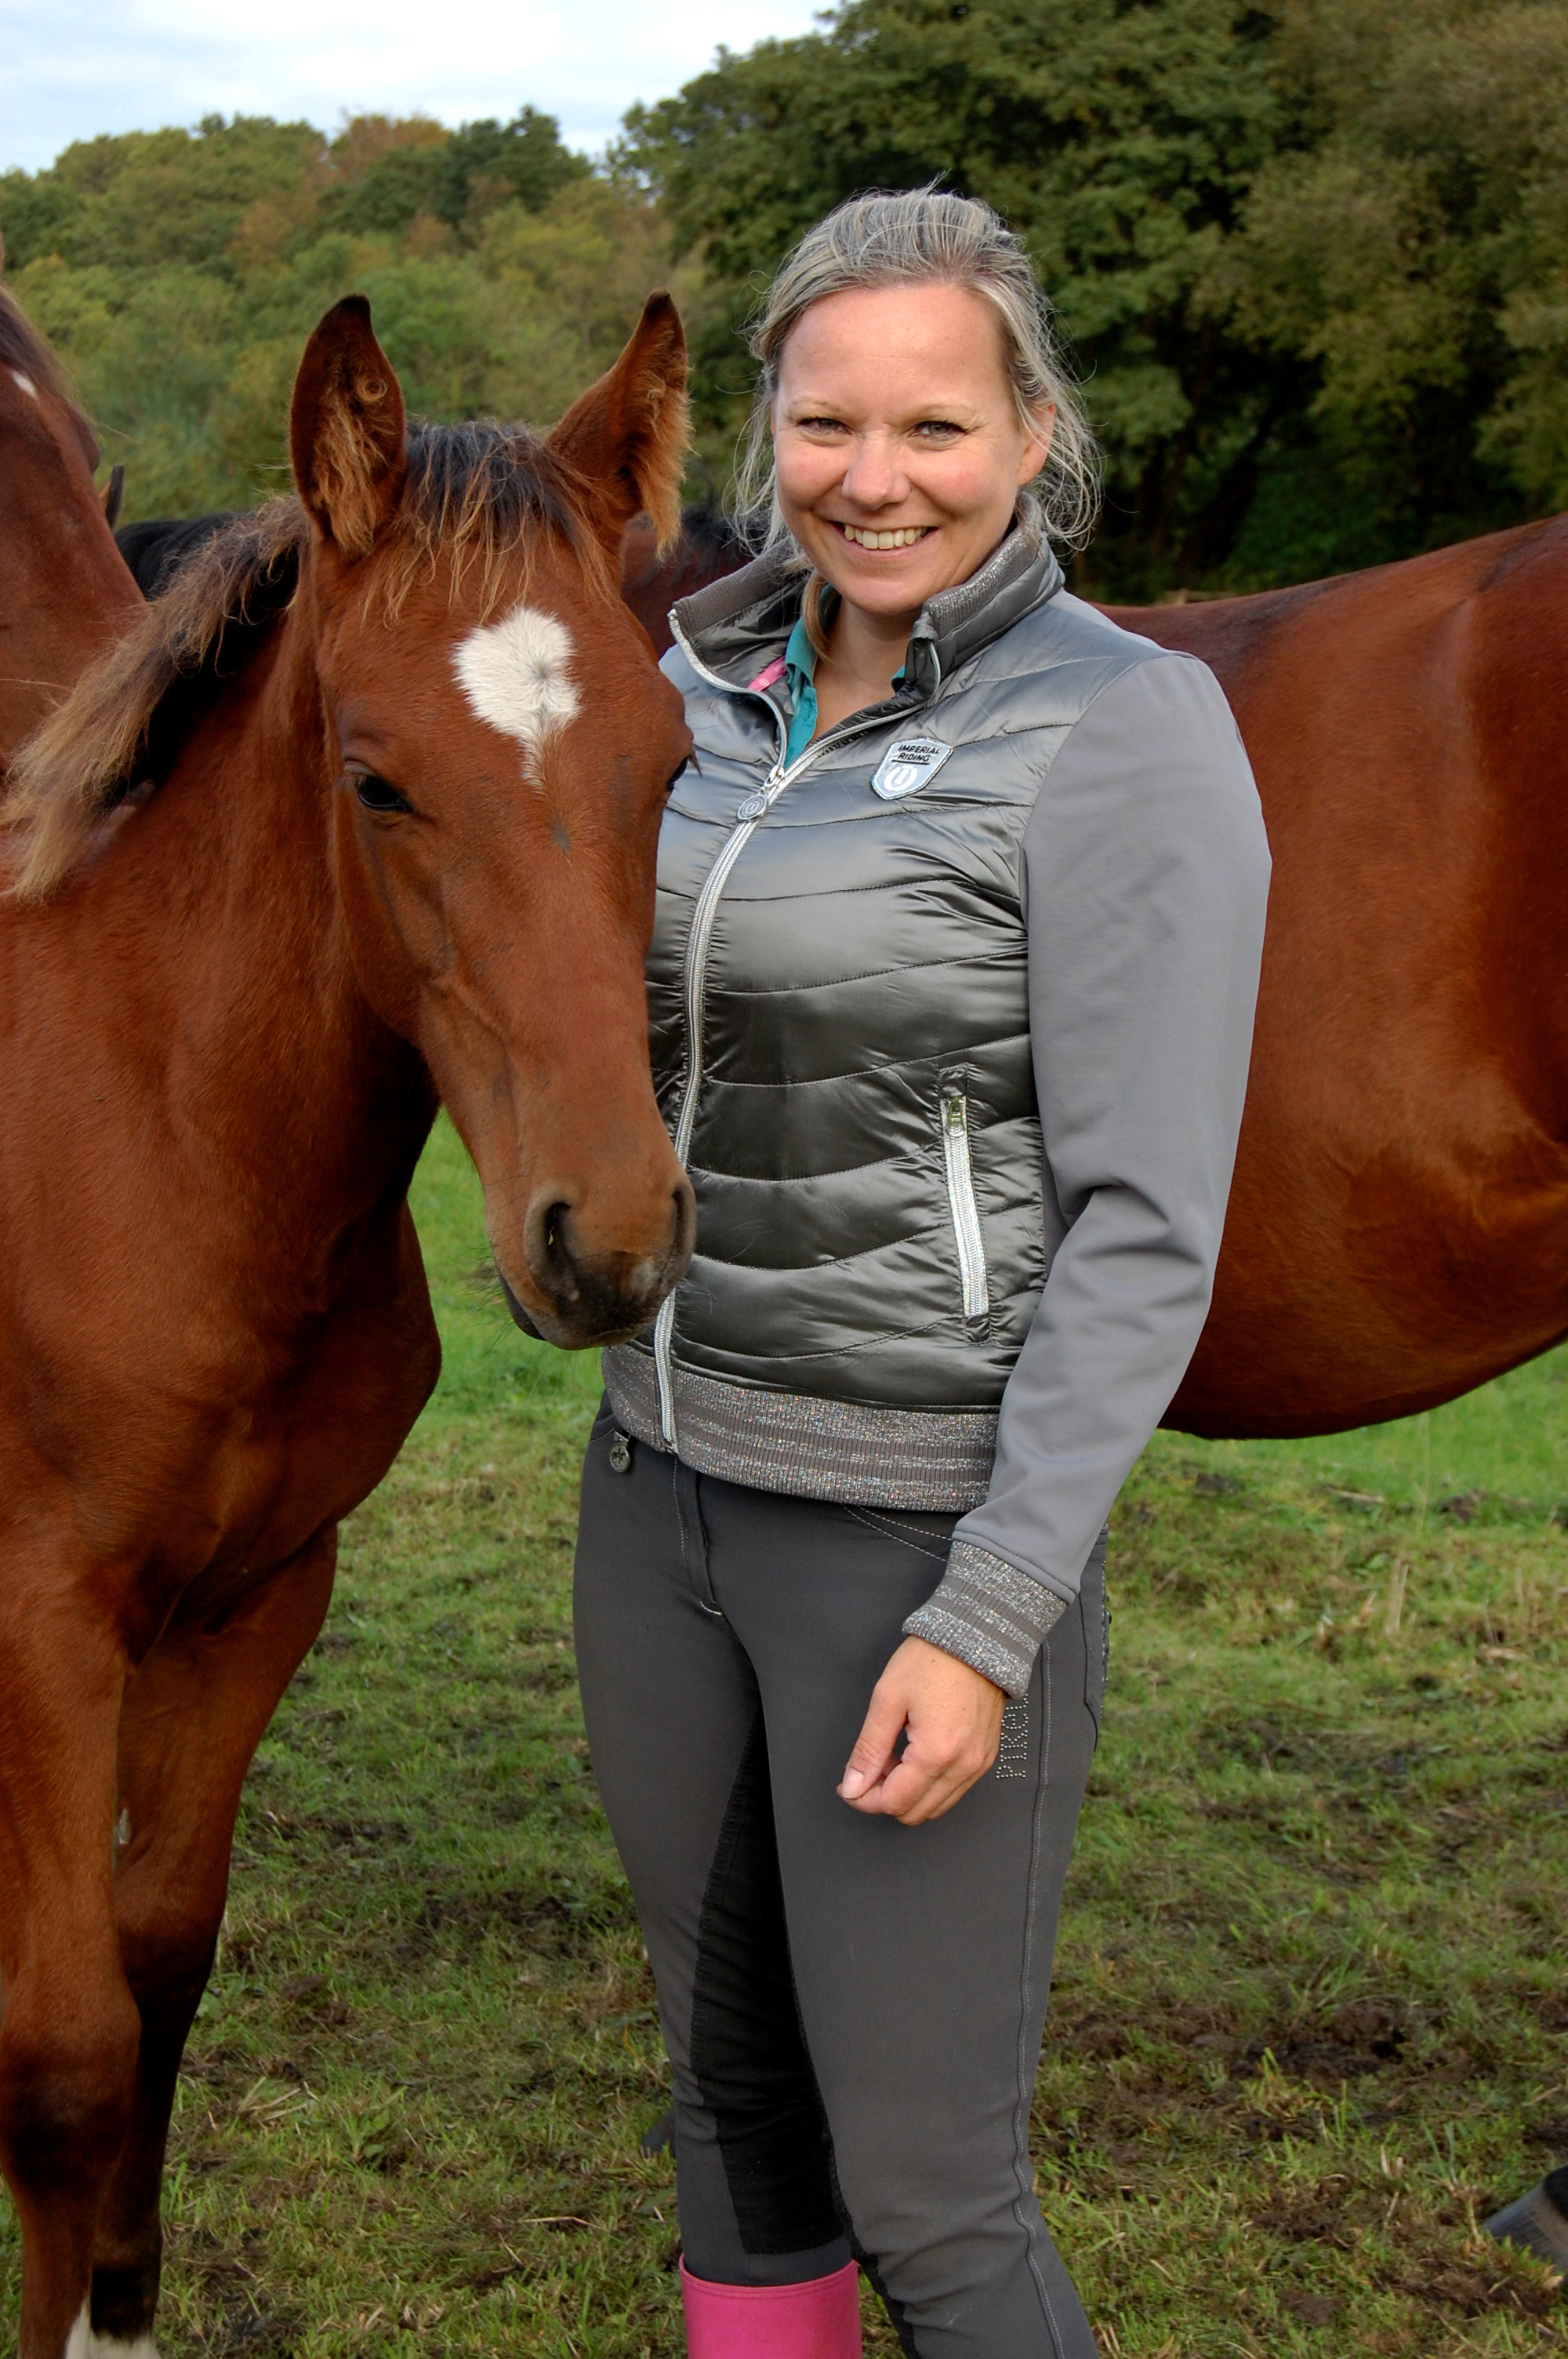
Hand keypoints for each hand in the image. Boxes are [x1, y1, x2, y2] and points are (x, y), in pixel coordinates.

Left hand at [838, 1636, 1005, 1824]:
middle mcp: (963, 1767)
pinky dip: (929, 1785)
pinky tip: (913, 1756)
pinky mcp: (985, 1757)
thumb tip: (853, 1785)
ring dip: (908, 1794)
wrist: (976, 1637)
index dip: (864, 1799)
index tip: (848, 1785)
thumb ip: (868, 1749)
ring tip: (891, 1759)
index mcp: (936, 1754)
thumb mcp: (887, 1699)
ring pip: (936, 1807)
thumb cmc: (932, 1660)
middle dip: (885, 1799)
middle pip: (916, 1813)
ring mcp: (978, 1764)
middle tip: (868, 1770)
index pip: (894, 1802)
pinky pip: (954, 1790)